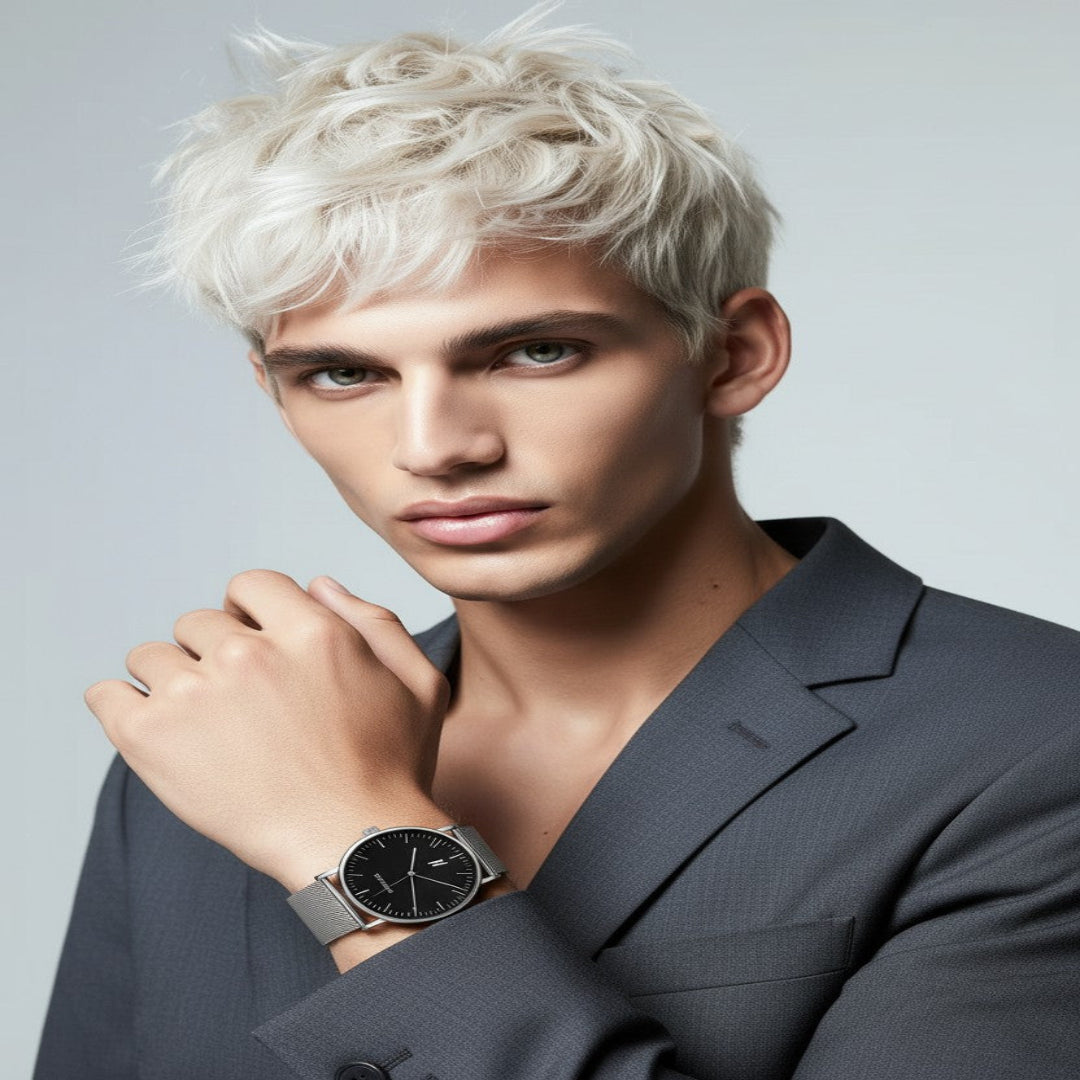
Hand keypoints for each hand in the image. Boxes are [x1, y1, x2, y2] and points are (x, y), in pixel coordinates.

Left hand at [84, 571, 452, 888]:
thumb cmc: (391, 769)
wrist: (354, 846)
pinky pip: (105, 695)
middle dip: (212, 651)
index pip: (250, 585)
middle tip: (234, 700)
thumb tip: (320, 583)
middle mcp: (248, 652)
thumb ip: (375, 620)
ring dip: (170, 680)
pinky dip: (119, 706)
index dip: (249, 610)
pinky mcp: (151, 738)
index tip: (252, 642)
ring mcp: (195, 694)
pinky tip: (148, 727)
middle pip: (198, 622)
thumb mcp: (417, 682)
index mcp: (310, 631)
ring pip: (151, 657)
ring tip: (198, 723)